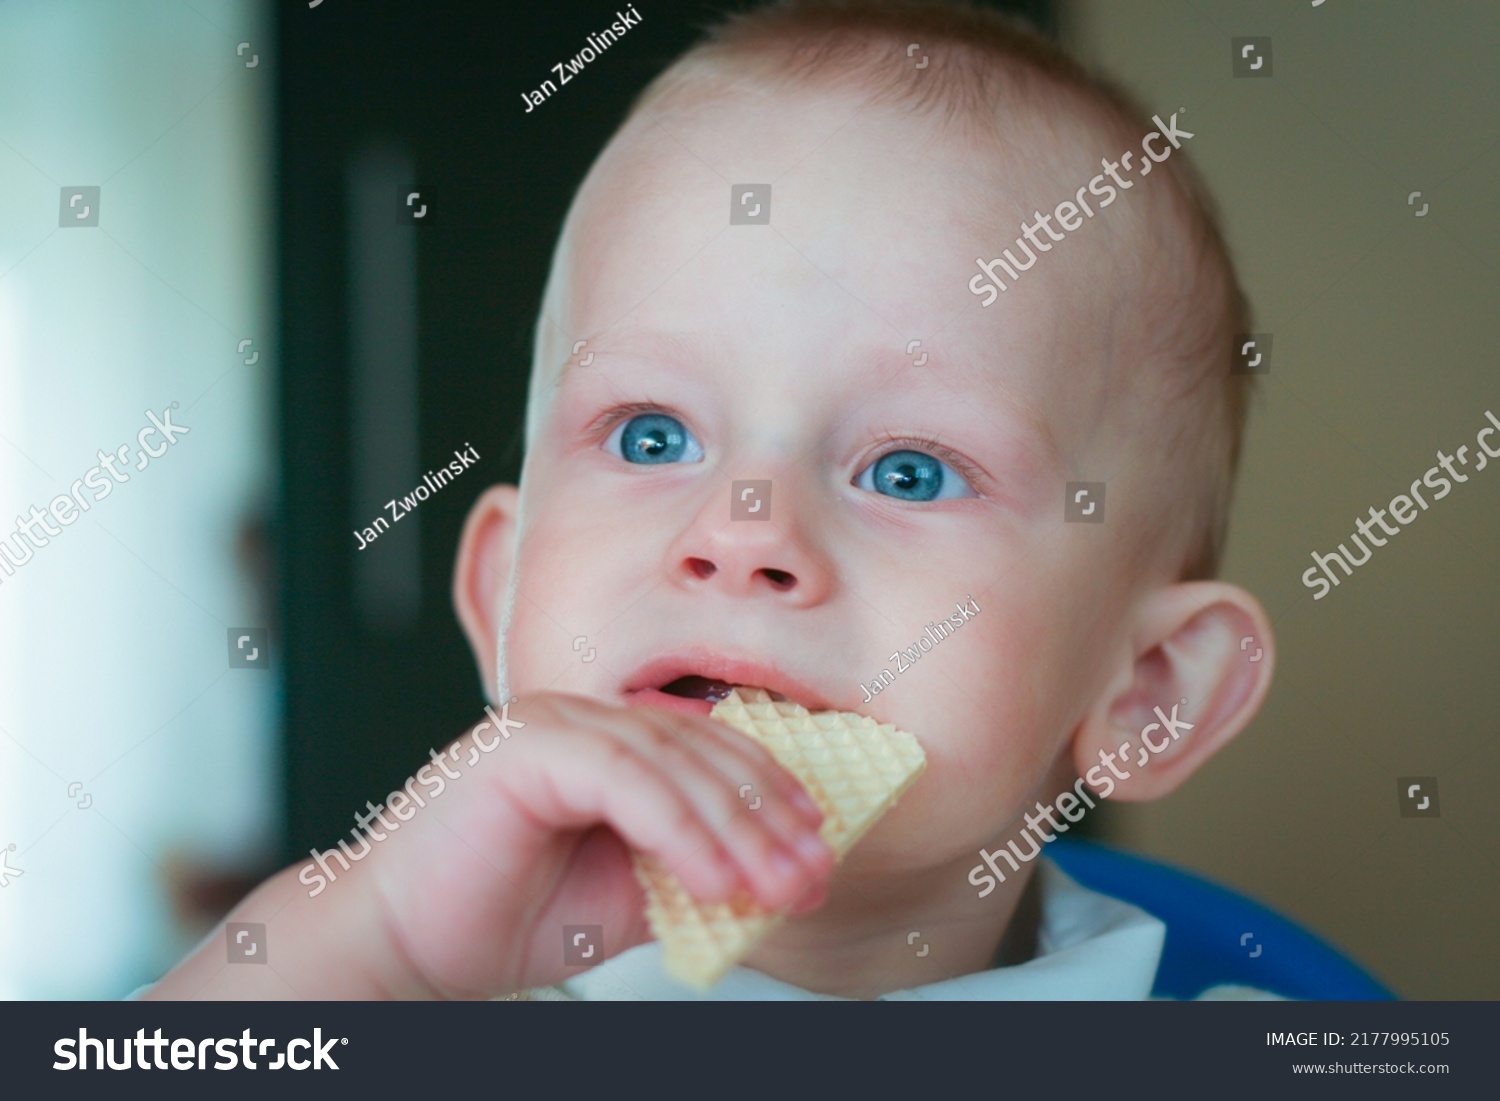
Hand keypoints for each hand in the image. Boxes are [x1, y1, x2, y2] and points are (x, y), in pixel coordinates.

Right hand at [368, 693, 833, 997]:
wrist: (403, 946)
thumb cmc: (499, 915)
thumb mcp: (626, 891)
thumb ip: (688, 863)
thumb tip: (774, 869)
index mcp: (603, 738)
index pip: (709, 745)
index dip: (770, 792)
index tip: (818, 846)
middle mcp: (580, 716)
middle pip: (702, 750)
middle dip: (767, 816)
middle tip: (812, 875)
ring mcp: (551, 722)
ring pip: (673, 762)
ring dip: (736, 830)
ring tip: (777, 888)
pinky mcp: (526, 746)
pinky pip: (627, 781)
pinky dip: (681, 832)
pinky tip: (715, 881)